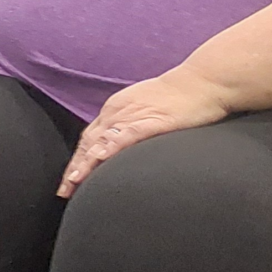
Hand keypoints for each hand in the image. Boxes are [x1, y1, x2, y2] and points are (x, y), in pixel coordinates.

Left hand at [59, 69, 232, 194]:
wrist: (207, 80)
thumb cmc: (182, 97)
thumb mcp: (148, 110)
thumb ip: (133, 127)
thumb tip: (126, 146)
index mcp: (116, 110)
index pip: (90, 139)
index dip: (78, 160)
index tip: (69, 182)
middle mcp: (118, 112)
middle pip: (89, 143)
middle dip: (75, 168)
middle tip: (65, 191)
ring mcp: (133, 115)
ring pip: (102, 141)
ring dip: (86, 163)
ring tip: (75, 182)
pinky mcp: (153, 119)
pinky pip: (128, 134)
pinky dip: (112, 146)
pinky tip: (101, 158)